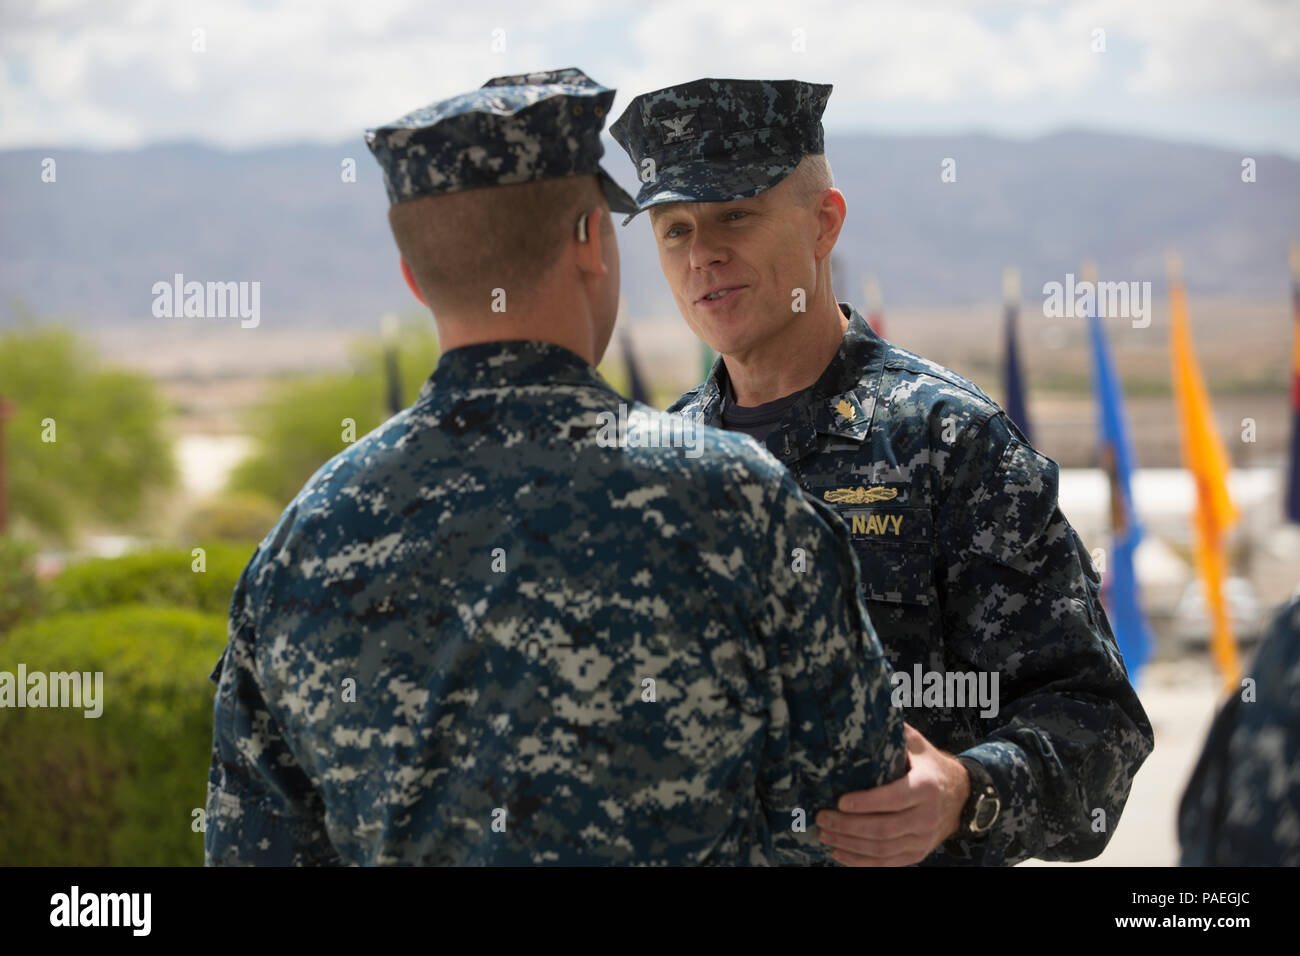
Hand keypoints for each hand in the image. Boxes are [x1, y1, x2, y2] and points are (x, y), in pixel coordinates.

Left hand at [815, 723, 970, 866]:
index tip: (840, 801)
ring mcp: (922, 839)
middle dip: (848, 826)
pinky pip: (887, 863)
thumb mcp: (917, 745)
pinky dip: (860, 862)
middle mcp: (926, 816)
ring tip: (824, 834)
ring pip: (882, 849)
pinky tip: (839, 853)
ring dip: (849, 844)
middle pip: (883, 829)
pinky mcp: (917, 853)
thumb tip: (865, 711)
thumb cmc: (928, 766)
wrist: (961, 797)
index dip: (866, 803)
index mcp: (925, 787)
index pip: (894, 798)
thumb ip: (895, 732)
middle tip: (822, 818)